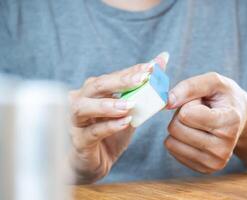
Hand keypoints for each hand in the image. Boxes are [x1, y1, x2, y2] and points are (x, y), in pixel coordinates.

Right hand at [68, 63, 151, 183]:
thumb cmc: (110, 133)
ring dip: (108, 104)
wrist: (96, 161)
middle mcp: (81, 101)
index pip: (112, 76)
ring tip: (130, 104)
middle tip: (142, 78)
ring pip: (84, 107)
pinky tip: (125, 123)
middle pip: (96, 85)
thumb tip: (162, 61)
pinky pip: (92, 132)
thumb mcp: (129, 111)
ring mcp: (76, 122)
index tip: (152, 67)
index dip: (132, 71)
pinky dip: (109, 126)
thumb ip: (144, 89)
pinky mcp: (79, 141)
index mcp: (93, 91)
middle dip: (121, 81)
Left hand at [165, 72, 246, 172]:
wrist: (237, 118)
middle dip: (181, 116)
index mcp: (230, 122)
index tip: (204, 102)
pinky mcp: (204, 169)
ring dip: (179, 128)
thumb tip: (167, 102)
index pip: (187, 115)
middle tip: (199, 112)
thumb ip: (190, 86)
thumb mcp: (213, 81)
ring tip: (198, 122)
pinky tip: (196, 133)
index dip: (189, 103)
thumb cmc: (223, 97)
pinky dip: (179, 139)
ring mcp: (215, 162)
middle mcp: (224, 148)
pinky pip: (172, 150)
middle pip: (176, 129)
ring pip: (171, 142)